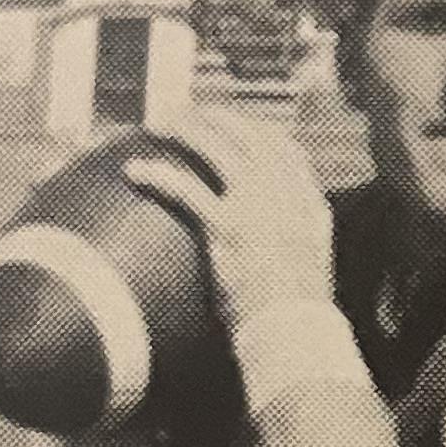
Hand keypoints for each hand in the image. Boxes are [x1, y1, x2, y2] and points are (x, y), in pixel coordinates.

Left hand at [130, 106, 334, 334]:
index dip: (252, 129)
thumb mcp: (308, 264)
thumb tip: (266, 234)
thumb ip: (292, 237)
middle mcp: (287, 195)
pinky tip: (135, 170)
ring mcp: (259, 208)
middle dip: (212, 117)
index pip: (282, 147)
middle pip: (247, 136)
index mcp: (310, 202)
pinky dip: (158, 174)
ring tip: (156, 124)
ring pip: (217, 148)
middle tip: (183, 112)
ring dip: (184, 129)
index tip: (228, 124)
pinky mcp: (229, 228)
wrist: (296, 334)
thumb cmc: (296, 313)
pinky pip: (186, 189)